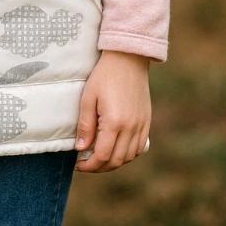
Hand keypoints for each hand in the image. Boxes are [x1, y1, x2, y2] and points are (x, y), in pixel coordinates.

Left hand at [74, 50, 150, 172]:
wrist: (127, 59)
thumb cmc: (104, 75)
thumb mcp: (88, 97)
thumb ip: (85, 125)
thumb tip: (81, 149)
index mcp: (114, 122)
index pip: (102, 156)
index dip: (89, 166)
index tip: (78, 164)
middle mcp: (131, 127)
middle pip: (116, 161)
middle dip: (99, 167)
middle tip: (86, 163)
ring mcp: (141, 125)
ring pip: (129, 157)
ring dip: (114, 162)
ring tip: (99, 157)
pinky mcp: (147, 121)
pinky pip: (139, 147)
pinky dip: (127, 154)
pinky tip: (116, 148)